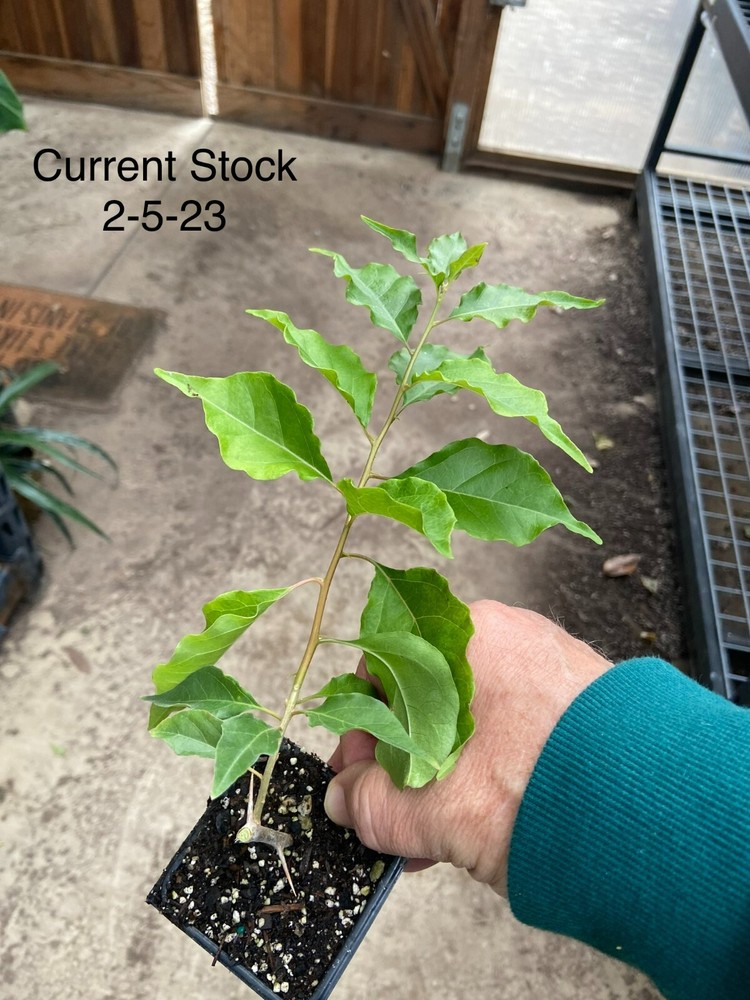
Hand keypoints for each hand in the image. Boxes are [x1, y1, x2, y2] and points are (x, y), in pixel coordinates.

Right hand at [325, 599, 611, 894]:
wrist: (649, 810)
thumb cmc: (540, 787)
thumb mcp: (433, 807)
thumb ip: (371, 803)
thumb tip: (345, 798)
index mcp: (465, 635)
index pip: (384, 666)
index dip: (360, 726)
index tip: (356, 771)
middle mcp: (507, 638)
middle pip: (425, 697)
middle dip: (401, 761)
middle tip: (391, 812)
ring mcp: (545, 668)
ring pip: (468, 719)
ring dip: (439, 774)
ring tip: (431, 836)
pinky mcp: (574, 704)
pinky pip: (509, 731)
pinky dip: (483, 771)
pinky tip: (473, 826)